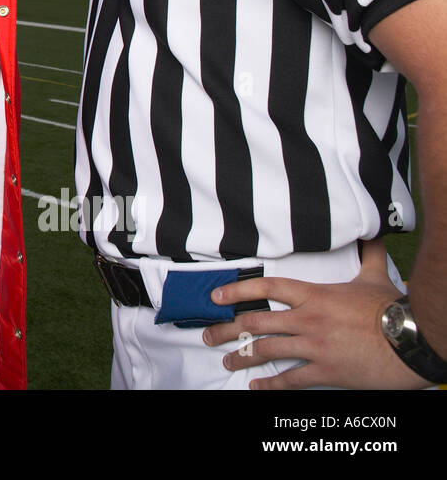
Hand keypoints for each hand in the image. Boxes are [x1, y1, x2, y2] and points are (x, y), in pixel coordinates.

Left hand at [201, 240, 430, 388]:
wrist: (413, 340)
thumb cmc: (393, 309)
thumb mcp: (374, 278)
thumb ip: (366, 255)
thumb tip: (369, 234)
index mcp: (315, 295)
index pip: (266, 287)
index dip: (237, 290)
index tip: (216, 296)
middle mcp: (308, 319)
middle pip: (255, 321)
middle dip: (227, 328)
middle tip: (209, 335)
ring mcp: (315, 346)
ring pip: (266, 350)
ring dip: (242, 357)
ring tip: (227, 361)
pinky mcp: (327, 371)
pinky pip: (291, 379)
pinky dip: (271, 385)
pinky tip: (256, 387)